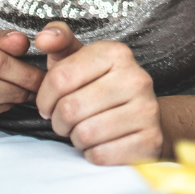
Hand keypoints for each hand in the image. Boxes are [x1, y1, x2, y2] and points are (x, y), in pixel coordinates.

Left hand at [33, 22, 164, 165]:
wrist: (143, 117)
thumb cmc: (101, 88)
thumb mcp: (80, 61)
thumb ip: (59, 43)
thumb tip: (43, 38)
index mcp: (117, 53)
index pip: (59, 78)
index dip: (45, 98)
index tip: (49, 104)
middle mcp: (137, 78)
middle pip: (70, 108)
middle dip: (60, 122)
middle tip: (68, 121)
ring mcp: (147, 110)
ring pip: (85, 134)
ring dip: (76, 138)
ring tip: (86, 130)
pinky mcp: (150, 140)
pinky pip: (100, 154)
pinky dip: (93, 154)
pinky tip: (102, 143)